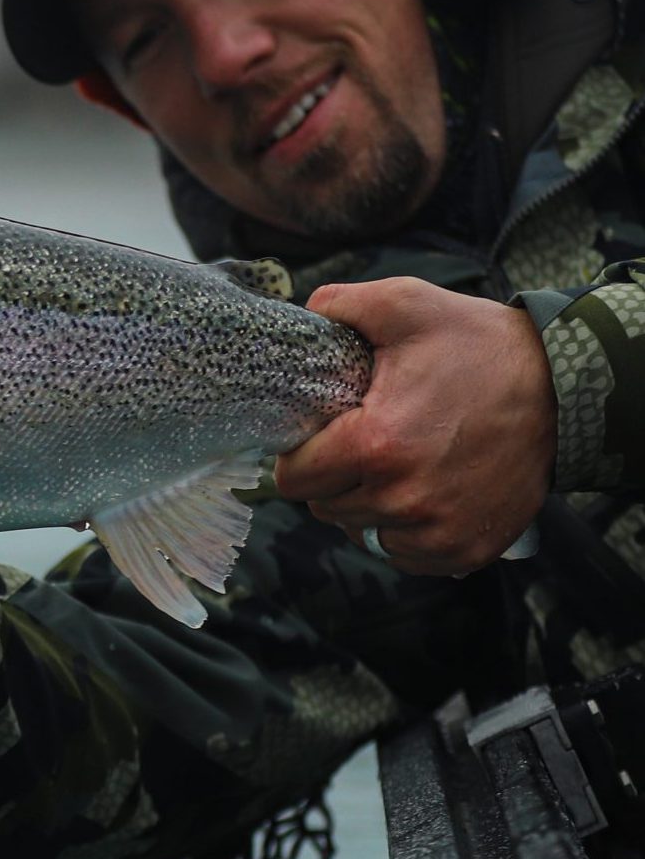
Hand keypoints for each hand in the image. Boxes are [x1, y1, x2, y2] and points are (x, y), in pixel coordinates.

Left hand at [274, 277, 556, 574]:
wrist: (564, 387)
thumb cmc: (479, 345)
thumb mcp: (406, 304)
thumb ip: (341, 303)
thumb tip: (304, 313)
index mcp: (376, 444)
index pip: (294, 480)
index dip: (297, 456)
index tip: (317, 438)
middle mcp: (404, 498)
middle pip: (325, 507)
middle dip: (331, 478)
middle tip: (359, 444)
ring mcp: (438, 530)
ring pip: (362, 533)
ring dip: (365, 506)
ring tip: (391, 466)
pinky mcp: (467, 550)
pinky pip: (405, 555)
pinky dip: (403, 531)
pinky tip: (418, 494)